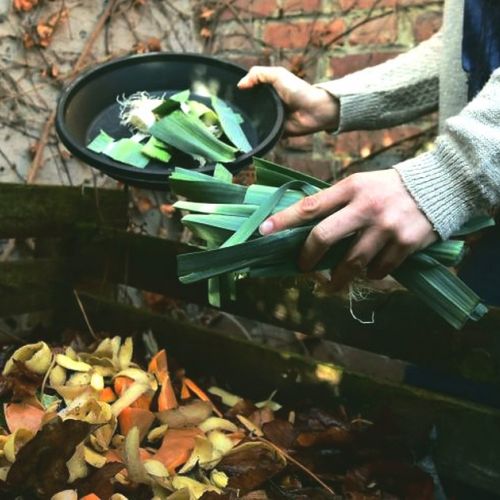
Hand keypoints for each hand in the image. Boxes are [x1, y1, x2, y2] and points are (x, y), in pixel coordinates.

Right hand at [237, 66, 339, 135]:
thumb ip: (258, 74)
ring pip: (254, 123)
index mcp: (267, 91)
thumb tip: (240, 85)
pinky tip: (247, 135)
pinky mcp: (275, 133)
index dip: (239, 94)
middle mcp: (267, 105)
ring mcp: (271, 119)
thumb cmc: (299, 90)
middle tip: (228, 115)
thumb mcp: (277, 74)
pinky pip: (263, 134)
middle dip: (241, 111)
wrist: (314, 111)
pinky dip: (258, 135)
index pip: (249, 92)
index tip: (226, 97)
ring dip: (248, 124)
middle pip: (249, 108)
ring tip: (234, 126)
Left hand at [259, 169, 437, 288]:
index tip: (263, 232)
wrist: (440, 186)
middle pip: (324, 237)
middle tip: (303, 268)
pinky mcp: (405, 244)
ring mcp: (386, 227)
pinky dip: (370, 274)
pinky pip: (378, 270)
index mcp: (351, 188)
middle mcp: (366, 207)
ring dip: (338, 277)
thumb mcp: (361, 184)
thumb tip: (305, 228)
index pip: (310, 206)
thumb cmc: (389, 188)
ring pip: (351, 262)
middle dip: (308, 258)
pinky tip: (370, 269)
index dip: (284, 220)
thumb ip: (336, 203)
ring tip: (333, 282)